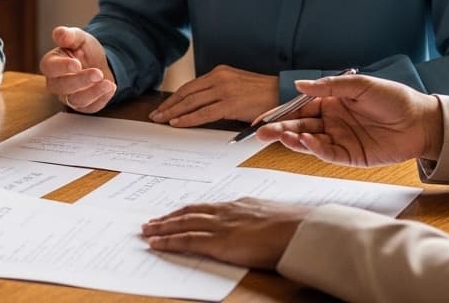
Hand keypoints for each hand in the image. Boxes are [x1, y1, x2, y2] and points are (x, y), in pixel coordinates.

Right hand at [41, 26, 115, 112]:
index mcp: (51, 64)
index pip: (50, 67)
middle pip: (63, 86)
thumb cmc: (84, 51)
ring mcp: (69, 97)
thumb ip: (69, 36)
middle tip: (98, 73)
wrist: (99, 63)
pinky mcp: (83, 106)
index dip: (62, 67)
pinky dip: (102, 98)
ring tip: (107, 83)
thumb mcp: (79, 38)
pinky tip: (110, 87)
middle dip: (81, 80)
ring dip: (93, 93)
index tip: (76, 64)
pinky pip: (90, 107)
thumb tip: (59, 33)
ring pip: (76, 100)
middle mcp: (56, 83)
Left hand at [141, 198, 307, 268]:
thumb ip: (262, 220)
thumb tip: (261, 227)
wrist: (301, 230)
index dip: (189, 211)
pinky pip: (187, 241)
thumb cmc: (297, 226)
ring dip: (162, 227)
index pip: (208, 207)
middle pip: (190, 213)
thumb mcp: (275, 217)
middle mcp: (227, 211)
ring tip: (147, 230)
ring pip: (183, 224)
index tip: (176, 214)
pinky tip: (156, 244)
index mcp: (241, 205)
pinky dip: (169, 241)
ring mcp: (221, 226)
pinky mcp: (218, 242)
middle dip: (169, 218)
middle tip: (151, 221)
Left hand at [148, 65, 276, 126]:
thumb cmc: (264, 95)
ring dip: (173, 112)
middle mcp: (220, 78)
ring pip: (191, 102)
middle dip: (169, 105)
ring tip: (161, 120)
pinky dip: (188, 119)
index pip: (190, 86)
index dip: (174, 98)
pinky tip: (177, 123)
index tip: (163, 107)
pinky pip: (203, 113)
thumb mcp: (237, 87)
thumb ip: (218, 93)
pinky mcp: (231, 103)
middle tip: (155, 115)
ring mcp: (224, 90)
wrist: (285, 94)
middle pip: (187, 93)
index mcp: (220, 72)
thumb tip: (199, 108)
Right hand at [258, 73, 443, 166]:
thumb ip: (329, 86)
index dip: (282, 113)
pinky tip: (305, 142)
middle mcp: (333, 122)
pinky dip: (314, 149)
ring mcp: (340, 140)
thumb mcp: (360, 85)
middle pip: (300, 127)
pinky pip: (327, 154)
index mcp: (332, 103)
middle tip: (261, 134)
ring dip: (293, 140)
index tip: (263, 118)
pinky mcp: (351, 156)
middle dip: (279, 130)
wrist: (422, 121)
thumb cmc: (394, 98)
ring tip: (280, 137)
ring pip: (309, 142)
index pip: (301, 109)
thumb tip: (300, 85)